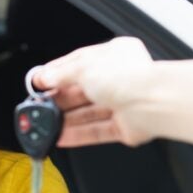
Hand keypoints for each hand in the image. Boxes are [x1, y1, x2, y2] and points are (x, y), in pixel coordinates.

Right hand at [33, 37, 155, 147]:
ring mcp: (123, 103)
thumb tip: (44, 77)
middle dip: (60, 99)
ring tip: (47, 124)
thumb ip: (61, 74)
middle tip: (40, 105)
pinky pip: (98, 131)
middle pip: (83, 90)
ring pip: (89, 113)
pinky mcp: (126, 127)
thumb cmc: (127, 77)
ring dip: (67, 119)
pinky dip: (79, 135)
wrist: (152, 103)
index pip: (79, 63)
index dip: (58, 73)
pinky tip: (62, 137)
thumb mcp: (83, 68)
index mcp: (113, 56)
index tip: (40, 82)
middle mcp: (120, 79)